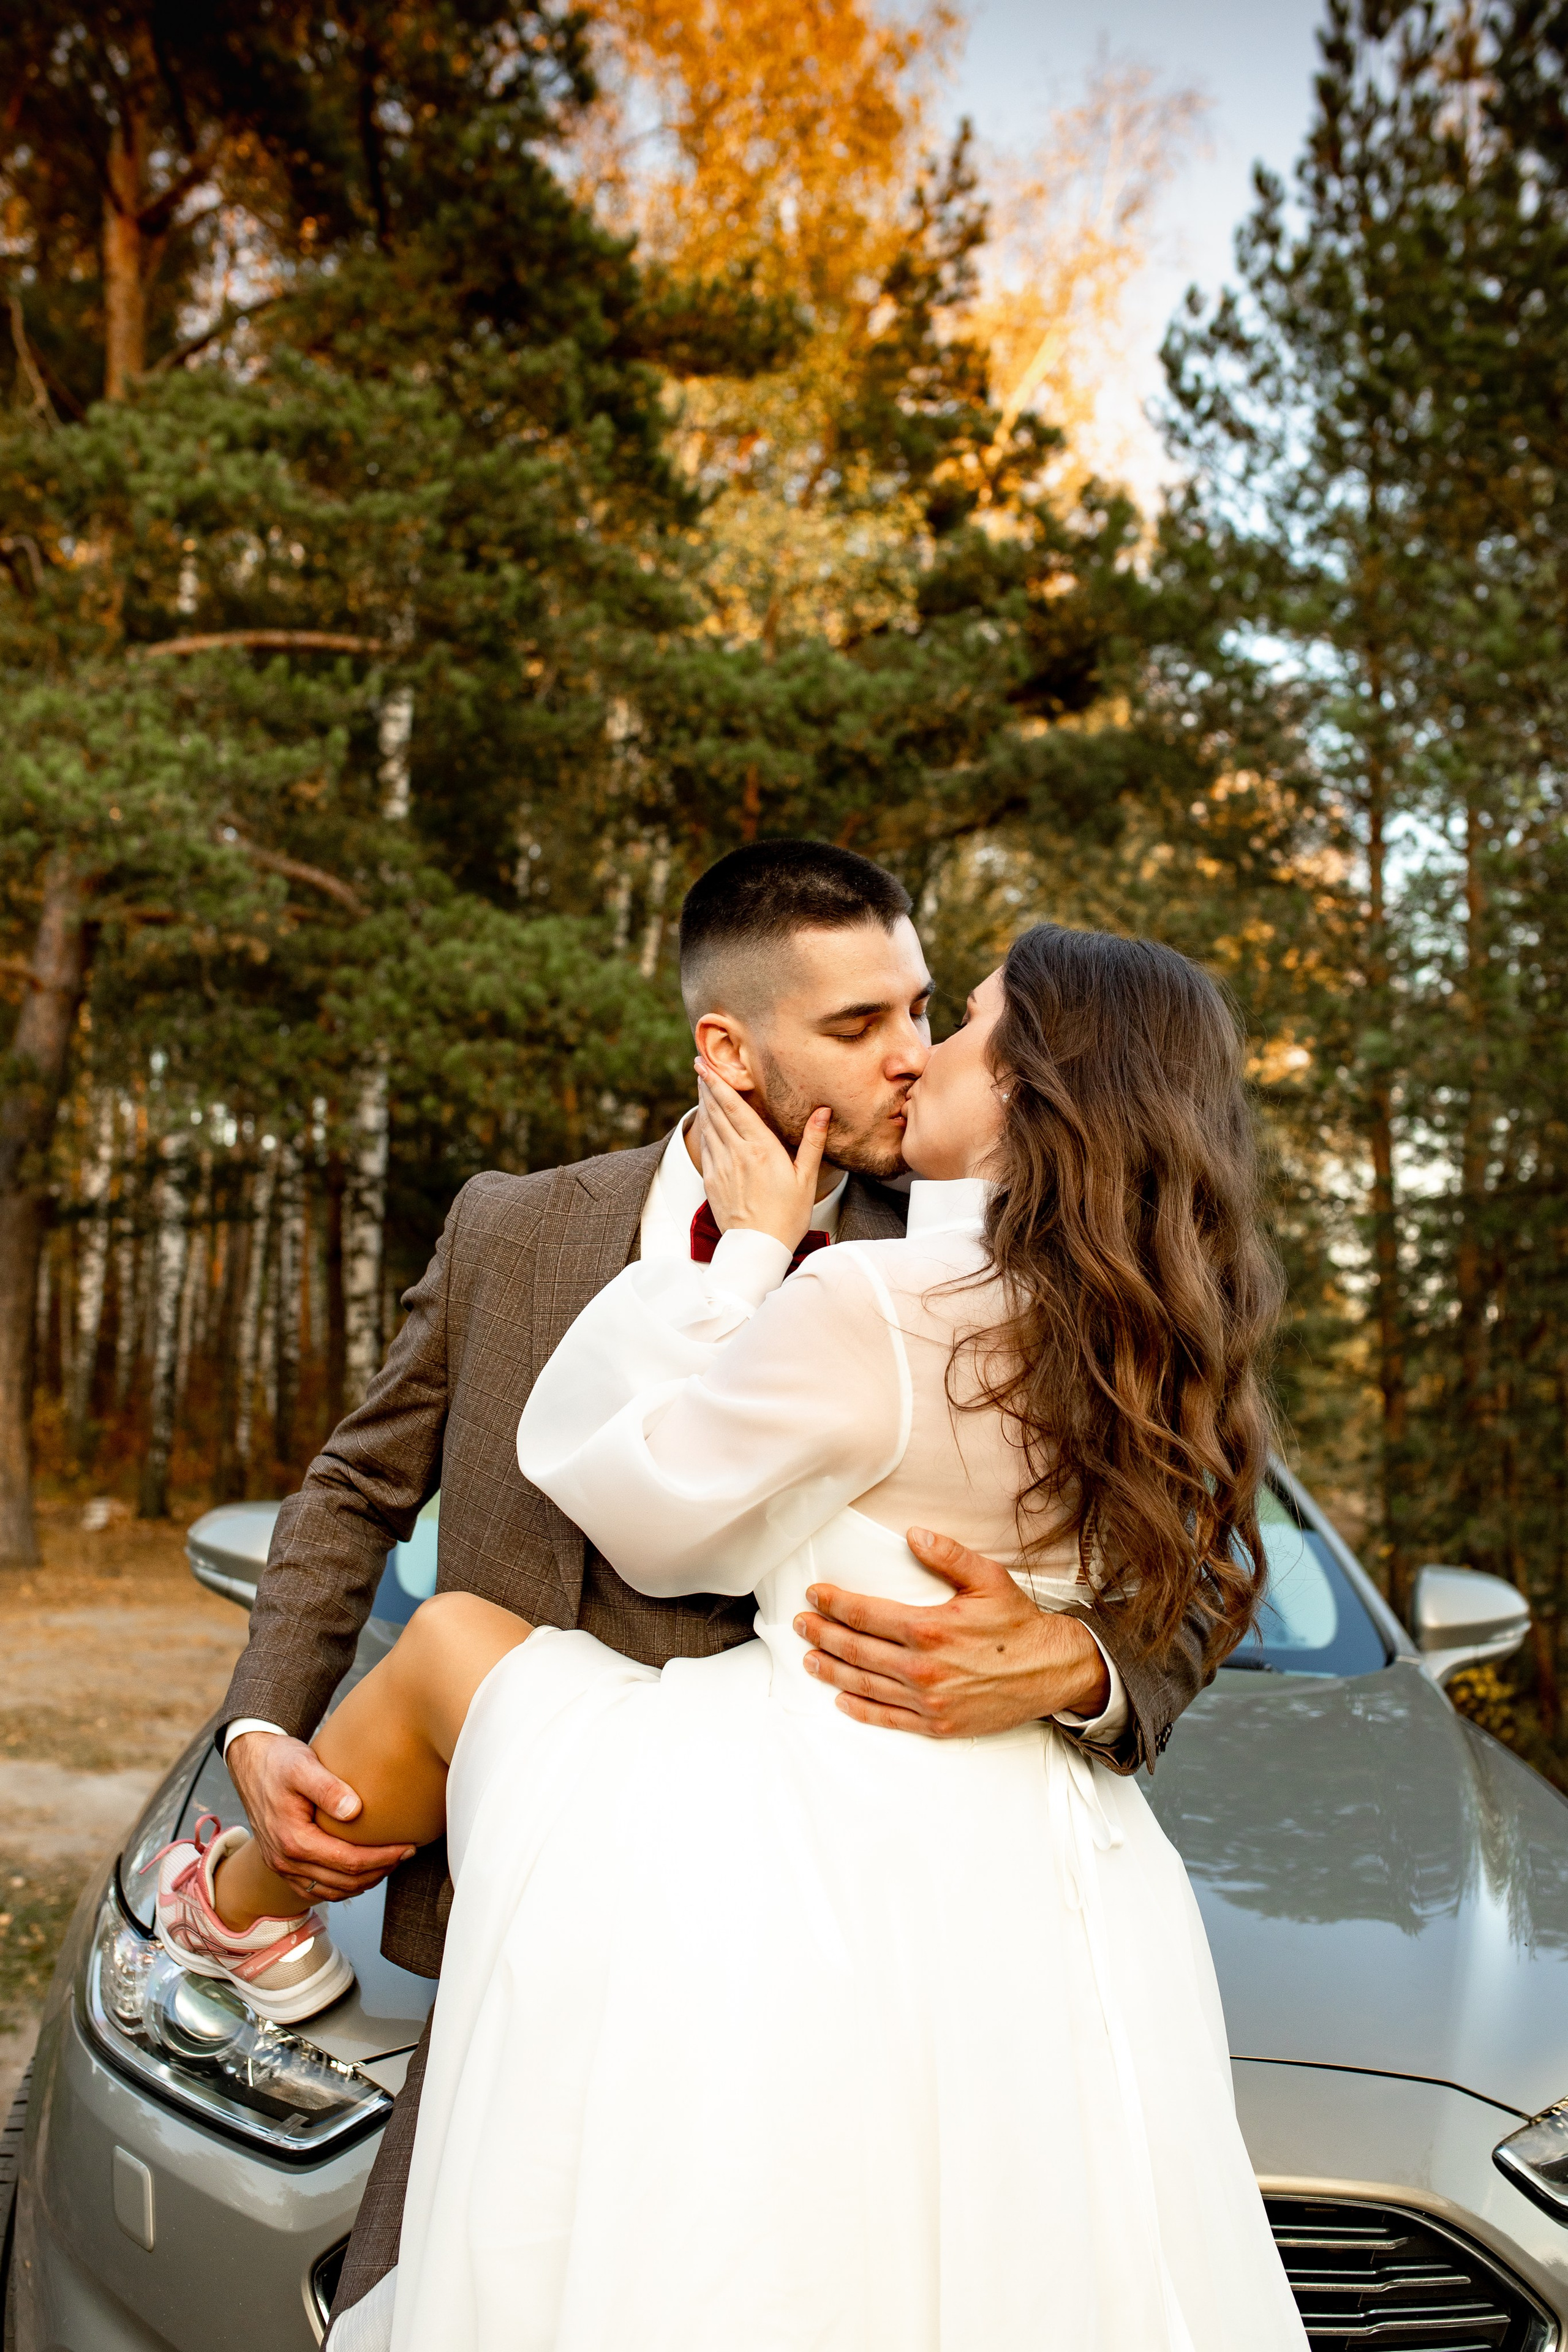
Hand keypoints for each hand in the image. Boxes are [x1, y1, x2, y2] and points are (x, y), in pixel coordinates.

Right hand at [226, 1732, 414, 1905]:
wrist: (250, 1762)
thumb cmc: (278, 1761)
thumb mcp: (302, 1765)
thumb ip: (327, 1787)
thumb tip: (355, 1810)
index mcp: (293, 1840)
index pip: (348, 1861)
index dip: (382, 1858)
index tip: (407, 1847)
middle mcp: (285, 1860)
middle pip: (343, 1882)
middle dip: (379, 1871)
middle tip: (406, 1854)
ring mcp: (282, 1866)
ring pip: (331, 1891)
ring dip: (363, 1882)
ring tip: (390, 1862)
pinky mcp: (282, 1864)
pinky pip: (316, 1889)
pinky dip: (342, 1886)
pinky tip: (361, 1871)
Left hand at [694, 1058, 829, 1252]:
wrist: (757, 1248)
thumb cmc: (787, 1215)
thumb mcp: (806, 1178)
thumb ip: (812, 1141)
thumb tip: (823, 1112)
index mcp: (761, 1149)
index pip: (734, 1107)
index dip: (718, 1083)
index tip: (706, 1064)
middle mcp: (737, 1153)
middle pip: (716, 1111)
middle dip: (707, 1085)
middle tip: (700, 1064)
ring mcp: (721, 1167)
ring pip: (708, 1126)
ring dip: (704, 1104)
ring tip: (702, 1085)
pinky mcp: (711, 1180)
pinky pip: (706, 1147)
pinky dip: (704, 1129)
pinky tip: (706, 1121)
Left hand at [792, 1529, 1111, 1736]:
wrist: (1052, 1672)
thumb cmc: (1018, 1624)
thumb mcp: (988, 1579)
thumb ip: (948, 1555)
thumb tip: (913, 1535)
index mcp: (930, 1628)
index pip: (865, 1614)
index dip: (834, 1604)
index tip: (815, 1595)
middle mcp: (923, 1668)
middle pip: (855, 1649)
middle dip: (822, 1634)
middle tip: (800, 1624)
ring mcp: (928, 1700)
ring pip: (864, 1684)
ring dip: (831, 1669)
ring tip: (809, 1657)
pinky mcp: (937, 1724)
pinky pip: (888, 1718)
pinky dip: (860, 1709)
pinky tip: (841, 1698)